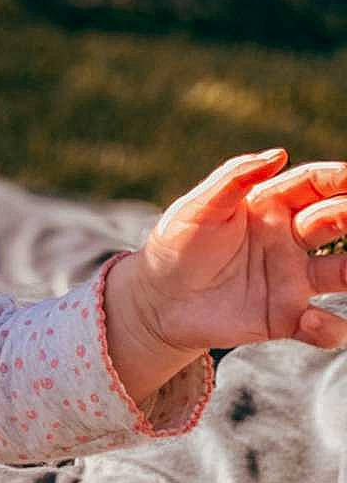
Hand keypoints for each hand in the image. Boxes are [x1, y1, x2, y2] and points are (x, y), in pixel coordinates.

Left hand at [131, 149, 346, 357]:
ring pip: (341, 273)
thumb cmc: (175, 246)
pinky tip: (312, 321)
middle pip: (335, 220)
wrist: (155, 302)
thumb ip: (234, 178)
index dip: (336, 177)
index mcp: (270, 205)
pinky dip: (328, 329)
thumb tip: (278, 153)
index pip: (313, 185)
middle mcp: (289, 240)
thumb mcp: (197, 207)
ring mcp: (291, 279)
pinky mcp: (284, 318)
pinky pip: (320, 328)